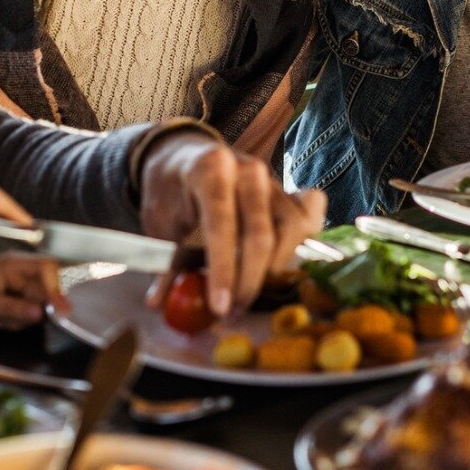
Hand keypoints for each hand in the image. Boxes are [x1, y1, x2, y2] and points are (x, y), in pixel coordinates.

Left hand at [0, 254, 66, 345]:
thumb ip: (14, 308)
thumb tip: (42, 313)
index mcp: (13, 264)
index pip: (47, 268)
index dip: (56, 288)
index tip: (57, 310)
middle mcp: (20, 272)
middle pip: (45, 290)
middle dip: (32, 310)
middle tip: (8, 321)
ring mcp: (18, 286)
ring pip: (38, 305)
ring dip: (22, 319)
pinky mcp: (16, 300)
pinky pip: (29, 312)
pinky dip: (17, 322)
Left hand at [137, 132, 324, 318]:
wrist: (185, 158)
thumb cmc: (173, 192)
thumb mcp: (160, 223)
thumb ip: (165, 262)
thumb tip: (159, 304)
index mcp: (211, 169)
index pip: (222, 224)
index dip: (222, 270)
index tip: (219, 307)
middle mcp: (248, 170)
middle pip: (260, 234)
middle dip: (248, 281)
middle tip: (233, 312)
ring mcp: (274, 179)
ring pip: (291, 229)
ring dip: (275, 269)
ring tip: (251, 290)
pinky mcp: (289, 191)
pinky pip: (310, 216)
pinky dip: (303, 241)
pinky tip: (283, 261)